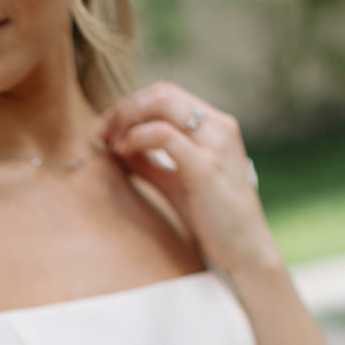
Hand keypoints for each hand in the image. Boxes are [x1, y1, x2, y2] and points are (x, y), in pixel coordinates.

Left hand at [99, 83, 283, 276]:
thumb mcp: (176, 183)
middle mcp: (218, 126)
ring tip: (111, 144)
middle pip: (161, 93)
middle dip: (124, 108)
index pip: (166, 95)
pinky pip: (164, 135)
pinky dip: (137, 139)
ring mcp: (215, 143)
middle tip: (101, 132)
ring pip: (162, 104)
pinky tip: (123, 153)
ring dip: (127, 120)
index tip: (107, 129)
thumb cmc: (211, 221)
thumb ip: (151, 162)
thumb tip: (119, 148)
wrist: (243, 251)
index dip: (131, 106)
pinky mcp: (206, 166)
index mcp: (214, 126)